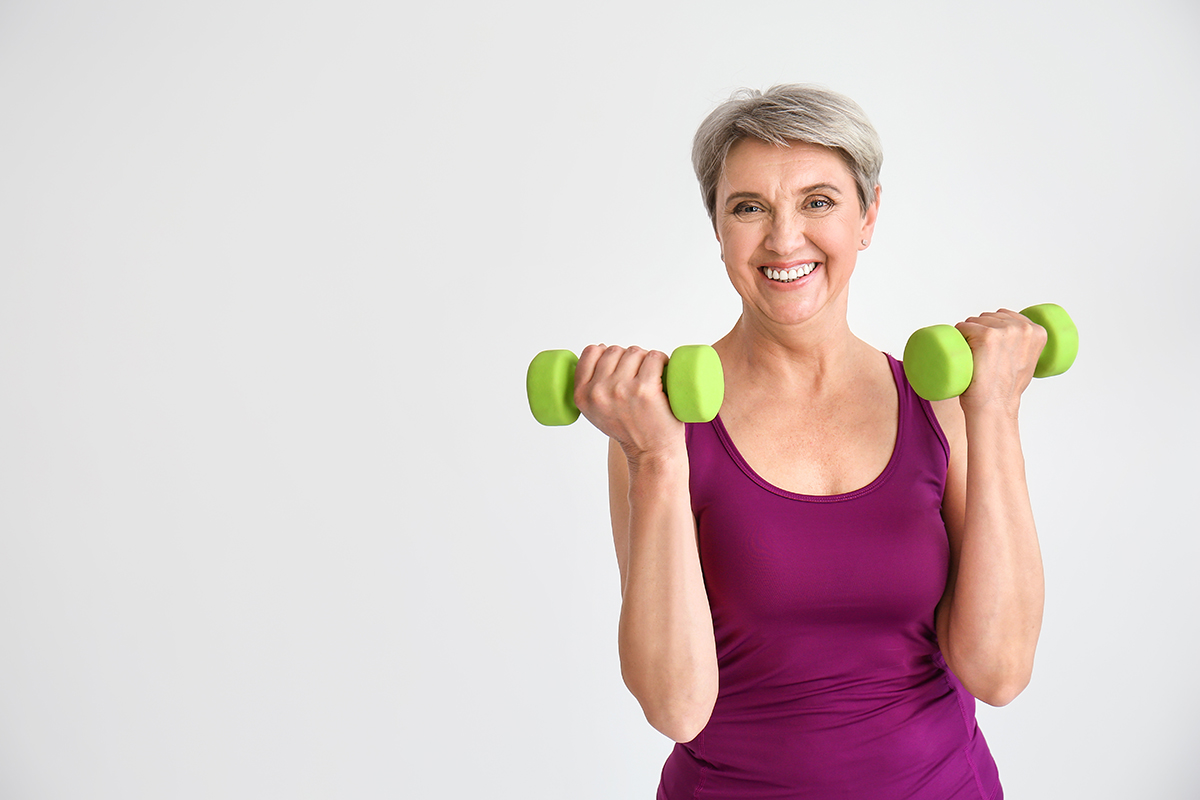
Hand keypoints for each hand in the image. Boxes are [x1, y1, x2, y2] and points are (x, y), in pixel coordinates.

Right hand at [573, 345, 684, 461]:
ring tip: (652, 377)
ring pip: (635, 352)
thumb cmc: (630, 430)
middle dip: (630, 358)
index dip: (607, 353)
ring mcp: (621, 389)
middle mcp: (598, 392)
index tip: (620, 365)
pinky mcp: (645, 389)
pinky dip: (662, 360)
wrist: (652, 453)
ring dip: (646, 359)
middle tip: (640, 376)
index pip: (591, 352)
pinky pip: (654, 357)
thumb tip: (601, 348)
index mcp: (582, 395)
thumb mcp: (596, 411)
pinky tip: (664, 372)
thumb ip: (591, 385)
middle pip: (615, 350)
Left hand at [955, 309, 1047, 413]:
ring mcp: (1004, 331)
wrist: (995, 407)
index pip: (1005, 315)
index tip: (991, 349)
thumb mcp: (1026, 363)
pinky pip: (962, 326)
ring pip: (974, 321)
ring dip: (967, 335)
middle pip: (988, 317)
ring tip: (975, 358)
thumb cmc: (1005, 389)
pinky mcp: (985, 335)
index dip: (992, 329)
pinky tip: (964, 352)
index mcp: (1037, 332)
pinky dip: (958, 336)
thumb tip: (1013, 338)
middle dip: (979, 331)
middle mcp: (1023, 328)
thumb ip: (1024, 345)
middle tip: (982, 358)